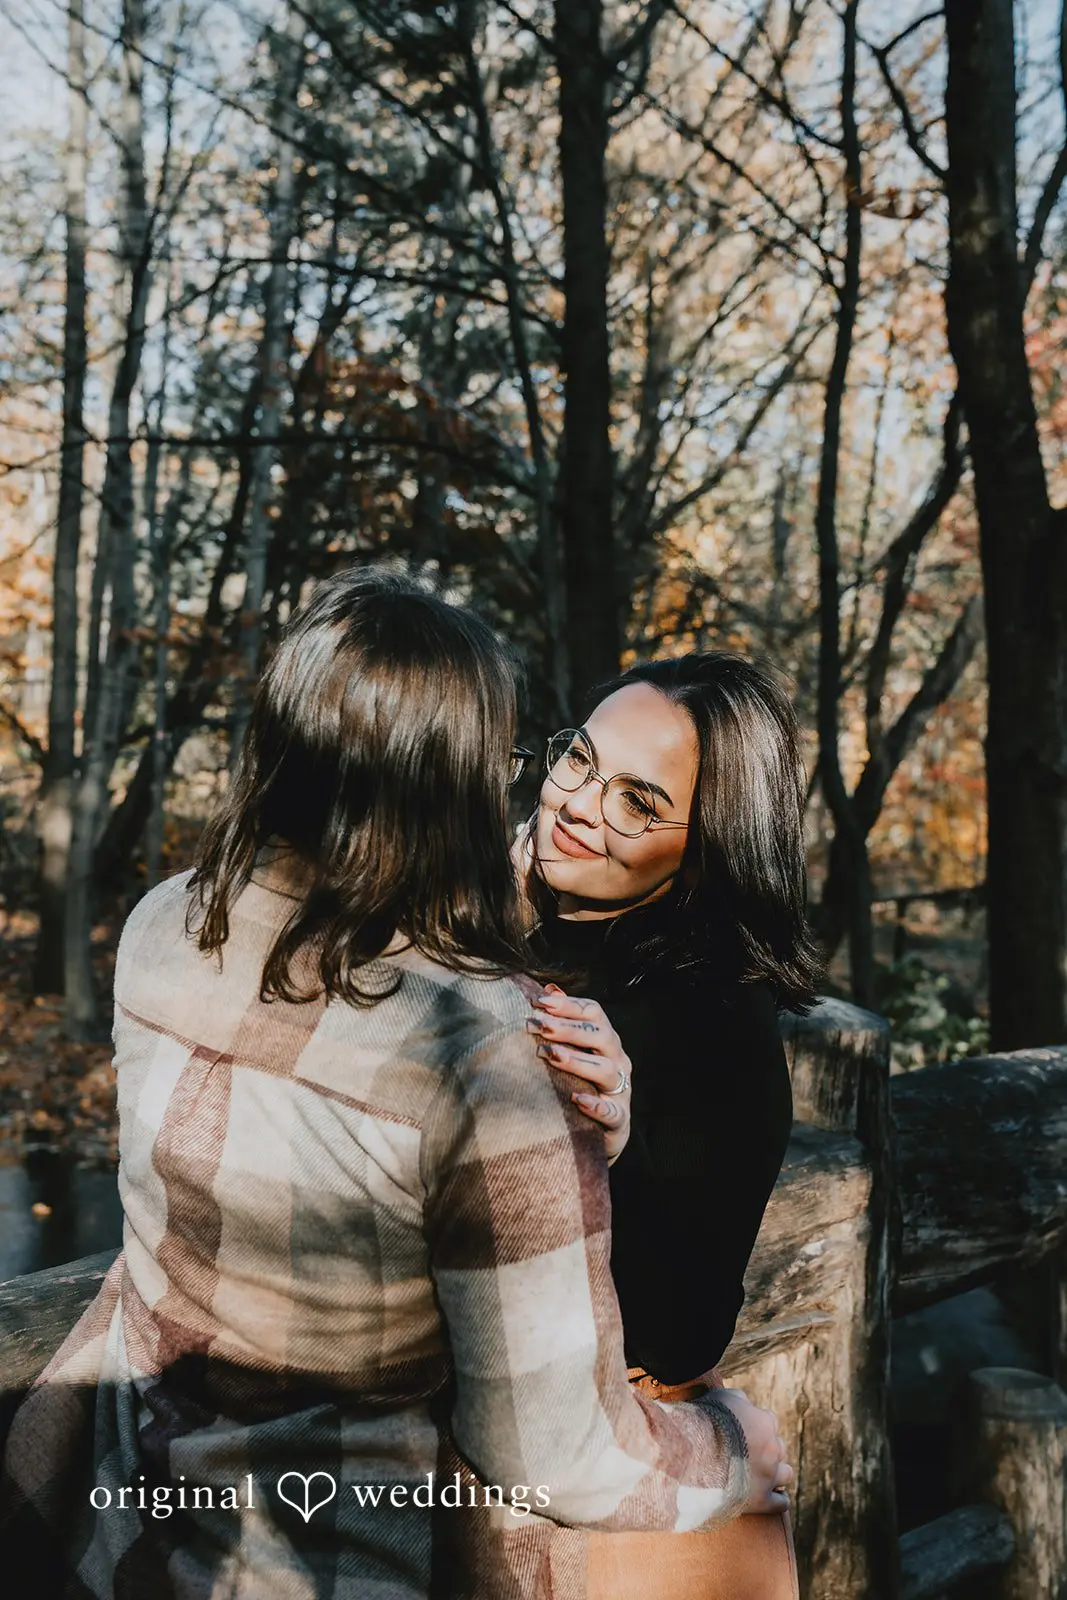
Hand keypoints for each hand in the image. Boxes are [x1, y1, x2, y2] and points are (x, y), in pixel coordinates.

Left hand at [528, 984, 632, 1162]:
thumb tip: (549, 988)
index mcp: (605, 1039)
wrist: (598, 1134)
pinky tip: (577, 1100)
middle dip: (568, 1029)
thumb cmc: (580, 1084)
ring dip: (578, 1061)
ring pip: (606, 1070)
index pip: (593, 1012)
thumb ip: (563, 1020)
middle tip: (538, 1026)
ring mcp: (621, 1090)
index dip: (568, 1005)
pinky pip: (612, 1112)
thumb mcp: (573, 1051)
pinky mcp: (618, 1120)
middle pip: (600, 1035)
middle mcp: (617, 1060)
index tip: (538, 1002)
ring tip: (551, 1056)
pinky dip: (596, 1106)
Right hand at [715, 1389, 792, 1514]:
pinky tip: (769, 1497)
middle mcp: (772, 1448)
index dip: (756, 1426)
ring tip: (760, 1476)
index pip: (769, 1421)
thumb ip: (738, 1399)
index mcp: (764, 1422)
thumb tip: (743, 1403)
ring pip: (786, 1474)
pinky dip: (777, 1499)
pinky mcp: (762, 1501)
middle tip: (747, 1454)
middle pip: (779, 1447)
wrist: (694, 1456)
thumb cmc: (704, 1423)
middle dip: (766, 1450)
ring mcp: (768, 1476)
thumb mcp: (719, 1398)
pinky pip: (781, 1503)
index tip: (743, 1431)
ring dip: (775, 1473)